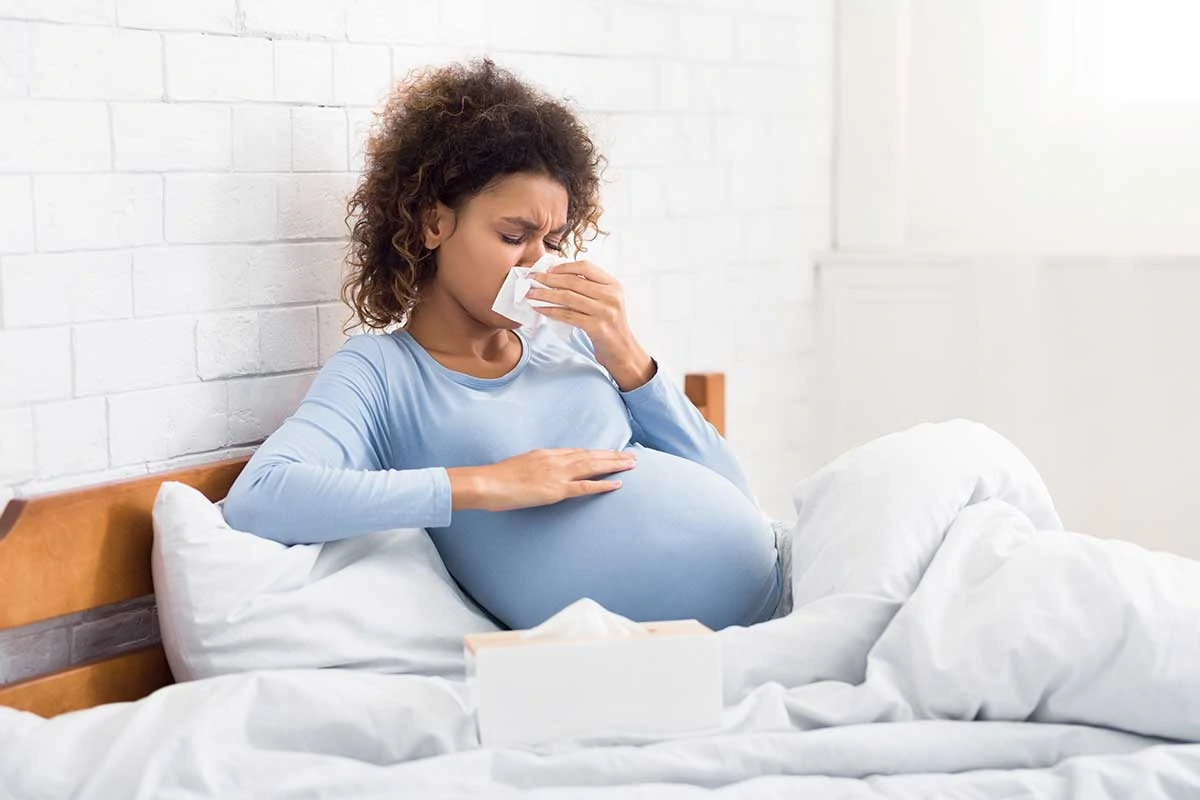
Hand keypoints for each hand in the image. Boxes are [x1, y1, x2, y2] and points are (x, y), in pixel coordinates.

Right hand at [446, 448, 636, 511]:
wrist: (487, 483)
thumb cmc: (497, 478)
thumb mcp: (519, 467)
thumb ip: (534, 468)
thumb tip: (541, 474)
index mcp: (546, 454)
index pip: (577, 451)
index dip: (596, 452)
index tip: (610, 452)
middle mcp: (555, 460)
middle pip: (590, 456)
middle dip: (612, 456)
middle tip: (631, 456)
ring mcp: (557, 474)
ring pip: (592, 467)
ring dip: (613, 465)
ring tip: (631, 464)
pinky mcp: (556, 490)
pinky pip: (584, 487)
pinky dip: (602, 485)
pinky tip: (617, 484)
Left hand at [526, 261, 655, 390]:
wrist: (623, 352)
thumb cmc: (610, 326)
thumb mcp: (607, 301)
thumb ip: (590, 289)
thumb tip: (557, 276)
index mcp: (613, 285)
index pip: (586, 267)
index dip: (564, 266)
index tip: (547, 269)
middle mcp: (611, 296)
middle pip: (573, 281)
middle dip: (548, 279)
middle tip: (531, 278)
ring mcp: (605, 311)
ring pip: (567, 297)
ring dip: (545, 294)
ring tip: (530, 294)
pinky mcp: (597, 327)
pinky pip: (567, 315)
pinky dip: (550, 311)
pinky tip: (540, 310)